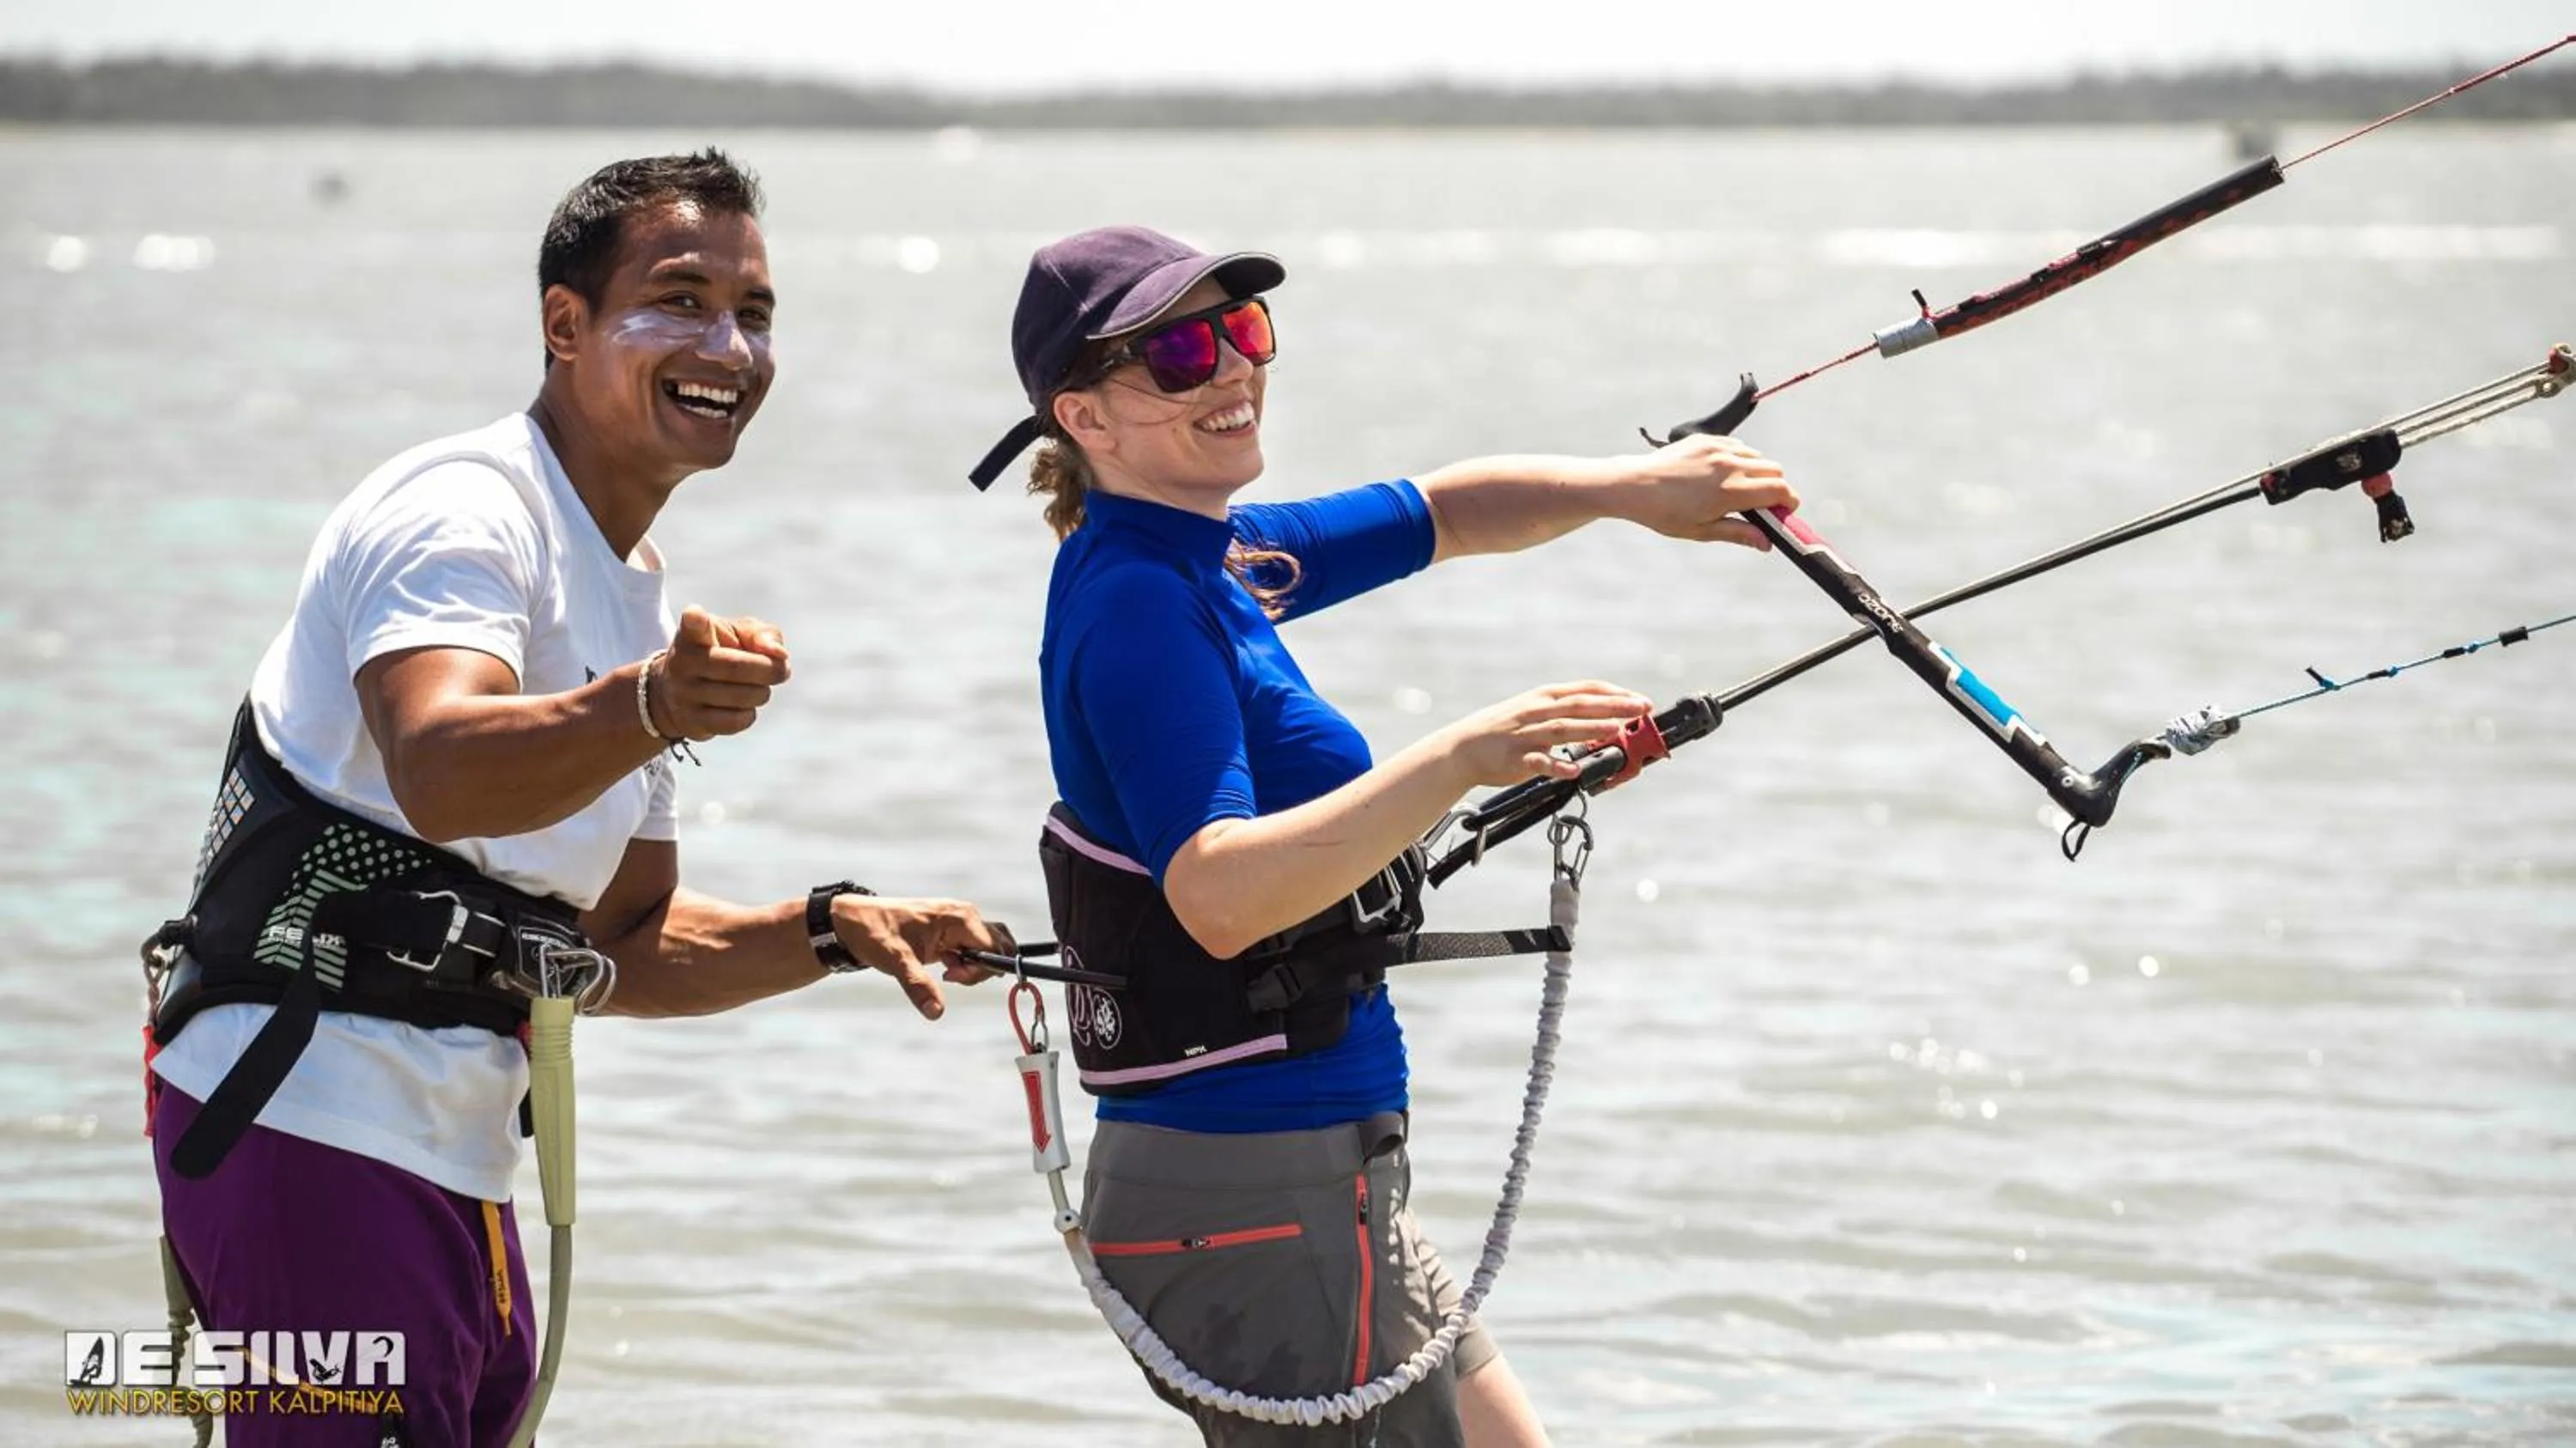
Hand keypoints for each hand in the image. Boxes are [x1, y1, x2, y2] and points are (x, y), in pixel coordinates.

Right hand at [649, 605, 791, 740]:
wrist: (677, 693)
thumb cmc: (721, 654)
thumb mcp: (738, 634)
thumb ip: (762, 634)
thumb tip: (780, 654)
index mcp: (693, 634)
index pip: (692, 625)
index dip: (695, 620)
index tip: (695, 615)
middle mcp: (683, 662)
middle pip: (737, 668)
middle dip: (769, 670)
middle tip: (781, 670)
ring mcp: (683, 694)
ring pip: (743, 696)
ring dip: (762, 692)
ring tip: (755, 687)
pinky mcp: (690, 722)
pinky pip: (736, 721)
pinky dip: (749, 714)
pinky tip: (741, 706)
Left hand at [830, 896, 1013, 1020]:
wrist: (854, 922)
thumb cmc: (875, 933)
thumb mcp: (896, 961)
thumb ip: (919, 985)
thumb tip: (936, 1012)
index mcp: (958, 916)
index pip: (994, 946)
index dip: (981, 969)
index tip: (951, 976)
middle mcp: (964, 915)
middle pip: (998, 946)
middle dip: (982, 968)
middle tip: (950, 975)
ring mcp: (959, 922)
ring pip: (989, 948)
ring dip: (975, 966)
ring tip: (946, 971)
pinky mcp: (952, 931)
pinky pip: (974, 948)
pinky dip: (967, 963)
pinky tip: (944, 967)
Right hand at [1438, 681, 1652, 788]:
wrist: (1463, 747)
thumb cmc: (1504, 729)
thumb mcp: (1535, 711)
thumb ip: (1566, 715)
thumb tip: (1604, 722)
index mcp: (1545, 697)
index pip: (1587, 688)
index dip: (1616, 693)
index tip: (1641, 700)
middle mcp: (1538, 711)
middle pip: (1581, 704)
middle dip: (1614, 705)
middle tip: (1642, 709)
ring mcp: (1526, 734)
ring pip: (1563, 728)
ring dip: (1591, 728)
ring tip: (1616, 730)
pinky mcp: (1515, 758)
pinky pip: (1538, 762)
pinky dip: (1557, 765)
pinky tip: (1575, 770)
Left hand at [1615, 434, 1797, 548]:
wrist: (1634, 485)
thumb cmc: (1665, 514)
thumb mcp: (1702, 530)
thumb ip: (1738, 533)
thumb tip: (1768, 544)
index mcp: (1731, 491)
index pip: (1779, 490)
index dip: (1789, 502)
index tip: (1785, 511)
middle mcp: (1729, 466)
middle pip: (1775, 470)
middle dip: (1776, 487)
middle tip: (1762, 504)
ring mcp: (1718, 449)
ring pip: (1757, 456)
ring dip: (1757, 472)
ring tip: (1738, 489)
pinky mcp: (1706, 439)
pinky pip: (1737, 446)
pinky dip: (1739, 459)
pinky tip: (1721, 474)